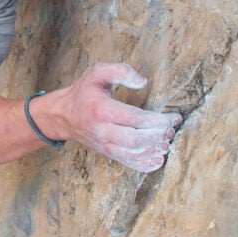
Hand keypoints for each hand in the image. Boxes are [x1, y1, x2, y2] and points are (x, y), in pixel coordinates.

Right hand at [50, 63, 178, 172]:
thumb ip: (120, 71)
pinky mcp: (107, 152)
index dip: (158, 120)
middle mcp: (103, 130)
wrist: (63, 115)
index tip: (174, 117)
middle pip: (136, 140)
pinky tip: (158, 159)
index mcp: (102, 109)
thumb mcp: (97, 73)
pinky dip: (144, 165)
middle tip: (172, 130)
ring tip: (167, 142)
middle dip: (158, 136)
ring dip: (154, 150)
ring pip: (132, 154)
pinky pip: (127, 163)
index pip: (135, 119)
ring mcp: (104, 144)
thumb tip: (143, 81)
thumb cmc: (84, 92)